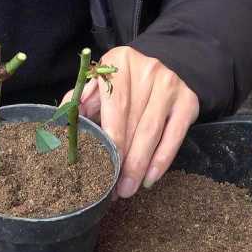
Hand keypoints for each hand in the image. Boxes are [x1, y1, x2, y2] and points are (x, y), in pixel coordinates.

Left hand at [61, 47, 198, 197]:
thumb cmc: (120, 85)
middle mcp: (148, 70)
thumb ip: (80, 103)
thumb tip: (62, 125)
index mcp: (120, 62)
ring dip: (140, 166)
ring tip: (128, 188)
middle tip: (113, 187)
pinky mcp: (188, 101)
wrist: (158, 71)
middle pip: (134, 122)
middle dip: (123, 159)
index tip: (104, 164)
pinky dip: (161, 161)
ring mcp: (171, 85)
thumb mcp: (98, 86)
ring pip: (152, 133)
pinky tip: (149, 179)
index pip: (115, 104)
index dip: (111, 137)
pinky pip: (174, 137)